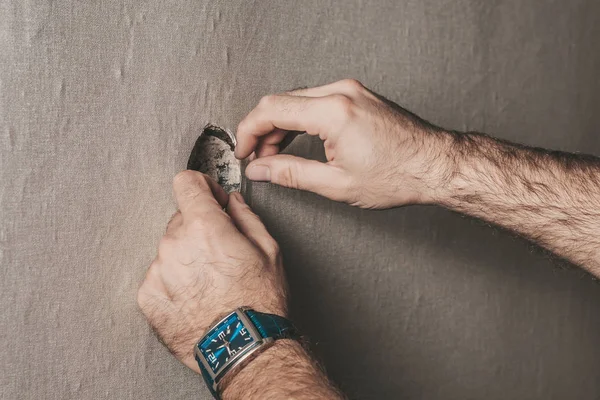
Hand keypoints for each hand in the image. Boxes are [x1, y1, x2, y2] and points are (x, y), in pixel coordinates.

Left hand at [137, 171, 286, 371]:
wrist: (242, 348)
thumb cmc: (258, 302)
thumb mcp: (268, 250)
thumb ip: (246, 217)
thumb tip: (232, 202)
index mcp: (204, 226)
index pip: (186, 183)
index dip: (201, 187)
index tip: (210, 200)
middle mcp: (174, 244)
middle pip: (180, 220)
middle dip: (199, 230)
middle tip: (220, 255)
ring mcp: (157, 271)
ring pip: (169, 249)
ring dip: (186, 258)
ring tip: (209, 283)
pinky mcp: (147, 296)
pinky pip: (159, 276)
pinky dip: (173, 282)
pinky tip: (195, 298)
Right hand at [236, 79, 450, 208]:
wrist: (435, 165)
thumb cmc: (398, 175)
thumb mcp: (337, 184)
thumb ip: (291, 173)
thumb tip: (261, 169)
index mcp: (333, 111)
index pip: (271, 110)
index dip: (248, 131)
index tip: (242, 150)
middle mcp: (341, 92)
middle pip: (281, 102)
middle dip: (262, 130)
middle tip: (257, 158)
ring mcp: (350, 90)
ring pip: (296, 100)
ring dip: (280, 126)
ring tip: (275, 155)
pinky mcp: (356, 95)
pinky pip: (315, 101)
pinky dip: (299, 120)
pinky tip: (295, 140)